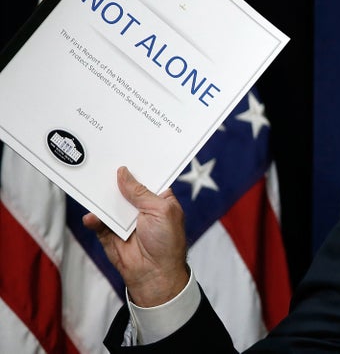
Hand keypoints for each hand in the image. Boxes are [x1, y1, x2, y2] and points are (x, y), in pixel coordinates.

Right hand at [82, 166, 188, 306]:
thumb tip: (123, 173)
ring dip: (100, 195)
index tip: (124, 148)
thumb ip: (140, 192)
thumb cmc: (167, 241)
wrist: (156, 274)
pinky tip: (92, 215)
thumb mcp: (160, 210)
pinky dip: (94, 218)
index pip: (146, 178)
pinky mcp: (109, 233)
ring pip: (108, 202)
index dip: (136, 166)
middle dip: (113, 177)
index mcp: (158, 199)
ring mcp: (124, 219)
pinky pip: (98, 222)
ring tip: (90, 181)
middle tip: (100, 159)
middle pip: (123, 188)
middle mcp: (140, 207)